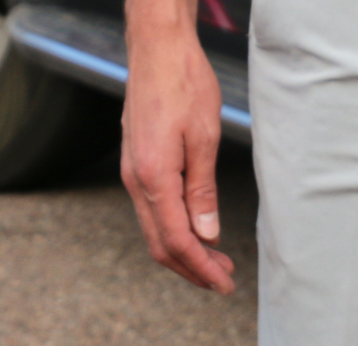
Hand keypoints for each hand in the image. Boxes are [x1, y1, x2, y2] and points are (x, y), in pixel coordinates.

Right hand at [120, 8, 234, 293]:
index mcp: (153, 177)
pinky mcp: (136, 166)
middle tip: (224, 280)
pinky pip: (153, 212)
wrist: (157, 49)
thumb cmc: (183, 84)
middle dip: (193, 269)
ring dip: (185, 251)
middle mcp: (136, 180)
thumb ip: (203, 192)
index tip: (225, 283)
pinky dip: (174, 230)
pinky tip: (196, 231)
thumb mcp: (204, 139)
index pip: (177, 240)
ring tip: (216, 260)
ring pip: (155, 231)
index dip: (201, 268)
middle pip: (161, 245)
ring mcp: (132, 174)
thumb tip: (207, 235)